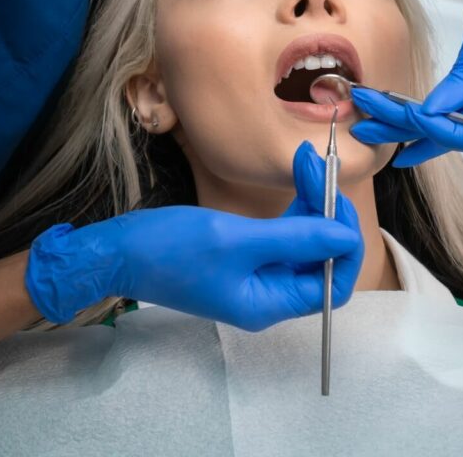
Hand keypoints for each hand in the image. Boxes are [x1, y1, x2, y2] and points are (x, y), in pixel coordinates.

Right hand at [25, 144, 363, 331]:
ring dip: (309, 201)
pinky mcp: (241, 257)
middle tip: (317, 166)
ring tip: (305, 159)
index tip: (339, 202)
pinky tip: (293, 174)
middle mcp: (267, 294)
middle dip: (326, 212)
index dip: (346, 244)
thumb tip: (346, 236)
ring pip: (301, 240)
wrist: (116, 252)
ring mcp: (254, 275)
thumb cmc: (170, 249)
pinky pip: (279, 233)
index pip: (334, 283)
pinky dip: (290, 205)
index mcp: (270, 303)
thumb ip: (295, 238)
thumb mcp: (235, 239)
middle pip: (320, 257)